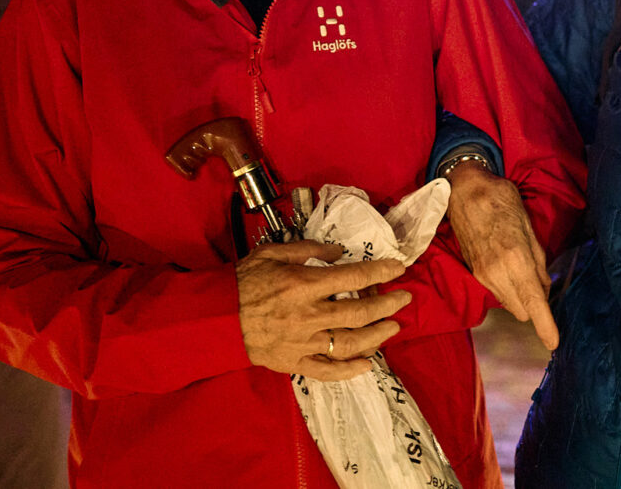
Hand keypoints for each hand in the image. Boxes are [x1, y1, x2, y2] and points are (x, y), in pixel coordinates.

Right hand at [236, 240, 410, 379]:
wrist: (216, 318)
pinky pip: (327, 370)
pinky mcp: (294, 362)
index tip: (398, 267)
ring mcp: (303, 342)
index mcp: (303, 285)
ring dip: (377, 335)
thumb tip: (339, 252)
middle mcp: (308, 315)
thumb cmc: (243, 282)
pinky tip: (367, 364)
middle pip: (359, 312)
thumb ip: (308, 250)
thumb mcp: (273, 253)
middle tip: (404, 299)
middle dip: (387, 305)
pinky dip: (350, 369)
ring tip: (393, 327)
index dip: (380, 271)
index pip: (353, 277)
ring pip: (350, 343)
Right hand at [444, 163, 558, 349]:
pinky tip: (508, 266)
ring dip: (520, 297)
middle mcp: (497, 274)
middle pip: (522, 311)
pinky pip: (497, 293)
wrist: (463, 191)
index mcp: (516, 259)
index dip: (545, 325)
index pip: (533, 302)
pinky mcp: (474, 274)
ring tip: (522, 267)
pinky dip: (508, 288)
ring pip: (508, 304)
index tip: (553, 343)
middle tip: (539, 279)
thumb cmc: (500, 200)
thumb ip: (538, 260)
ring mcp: (482, 276)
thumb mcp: (527, 224)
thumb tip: (544, 287)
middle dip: (534, 305)